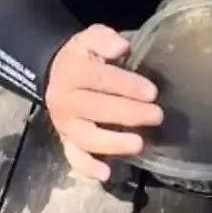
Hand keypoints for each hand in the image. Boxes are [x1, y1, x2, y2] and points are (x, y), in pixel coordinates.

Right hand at [45, 24, 161, 182]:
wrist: (54, 72)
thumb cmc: (83, 55)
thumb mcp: (91, 36)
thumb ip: (105, 39)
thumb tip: (121, 48)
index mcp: (73, 72)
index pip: (102, 80)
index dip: (128, 86)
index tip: (152, 92)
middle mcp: (66, 100)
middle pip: (98, 109)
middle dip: (129, 114)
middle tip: (157, 116)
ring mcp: (65, 124)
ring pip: (87, 137)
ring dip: (113, 143)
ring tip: (139, 144)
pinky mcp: (65, 140)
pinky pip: (73, 157)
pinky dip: (88, 168)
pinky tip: (106, 175)